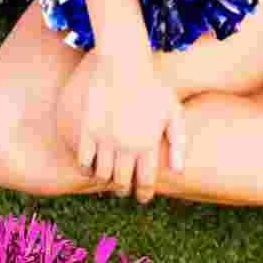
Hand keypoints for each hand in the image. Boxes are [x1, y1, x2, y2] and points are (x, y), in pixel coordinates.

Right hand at [63, 49, 185, 202]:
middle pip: (123, 182)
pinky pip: (84, 161)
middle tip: (126, 189)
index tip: (143, 197)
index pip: (146, 182)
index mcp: (148, 143)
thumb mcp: (173, 111)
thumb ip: (178, 142)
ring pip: (103, 175)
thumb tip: (177, 171)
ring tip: (111, 178)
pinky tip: (93, 167)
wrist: (123, 65)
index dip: (145, 194)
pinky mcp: (87, 131)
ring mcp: (104, 139)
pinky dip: (88, 169)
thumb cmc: (153, 87)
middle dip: (125, 189)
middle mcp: (126, 146)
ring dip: (108, 180)